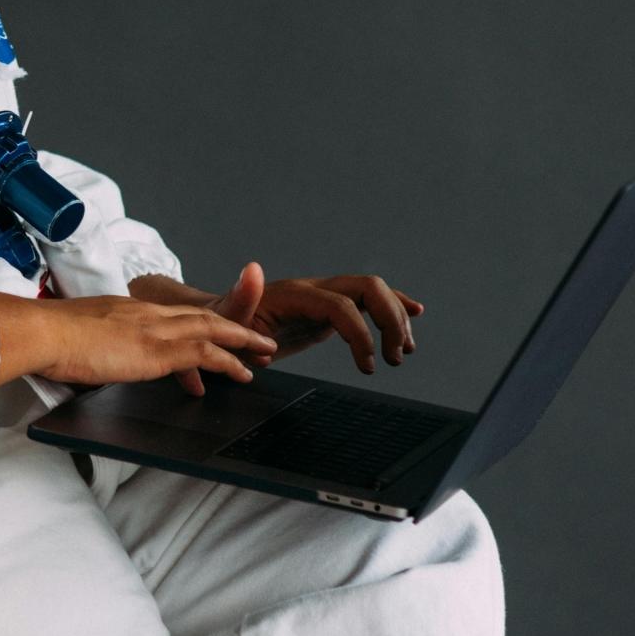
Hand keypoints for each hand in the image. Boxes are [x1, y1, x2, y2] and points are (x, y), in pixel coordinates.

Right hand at [0, 289, 277, 389]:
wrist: (44, 332)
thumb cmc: (47, 338)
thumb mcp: (75, 338)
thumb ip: (91, 346)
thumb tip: (87, 362)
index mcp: (126, 310)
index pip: (172, 314)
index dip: (197, 322)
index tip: (213, 330)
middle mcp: (146, 313)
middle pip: (200, 315)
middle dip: (230, 326)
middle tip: (255, 337)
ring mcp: (154, 329)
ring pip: (212, 329)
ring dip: (241, 340)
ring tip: (263, 351)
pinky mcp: (158, 349)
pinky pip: (206, 353)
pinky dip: (229, 361)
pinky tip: (243, 373)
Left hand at [138, 263, 424, 391]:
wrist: (219, 322)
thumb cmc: (221, 326)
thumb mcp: (226, 318)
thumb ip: (240, 299)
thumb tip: (252, 269)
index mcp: (294, 294)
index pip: (340, 306)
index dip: (360, 334)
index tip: (367, 366)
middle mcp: (314, 289)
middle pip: (367, 287)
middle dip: (390, 319)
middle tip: (396, 357)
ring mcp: (323, 297)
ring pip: (374, 292)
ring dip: (396, 318)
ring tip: (404, 352)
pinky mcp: (328, 309)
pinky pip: (367, 301)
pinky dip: (393, 305)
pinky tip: (415, 313)